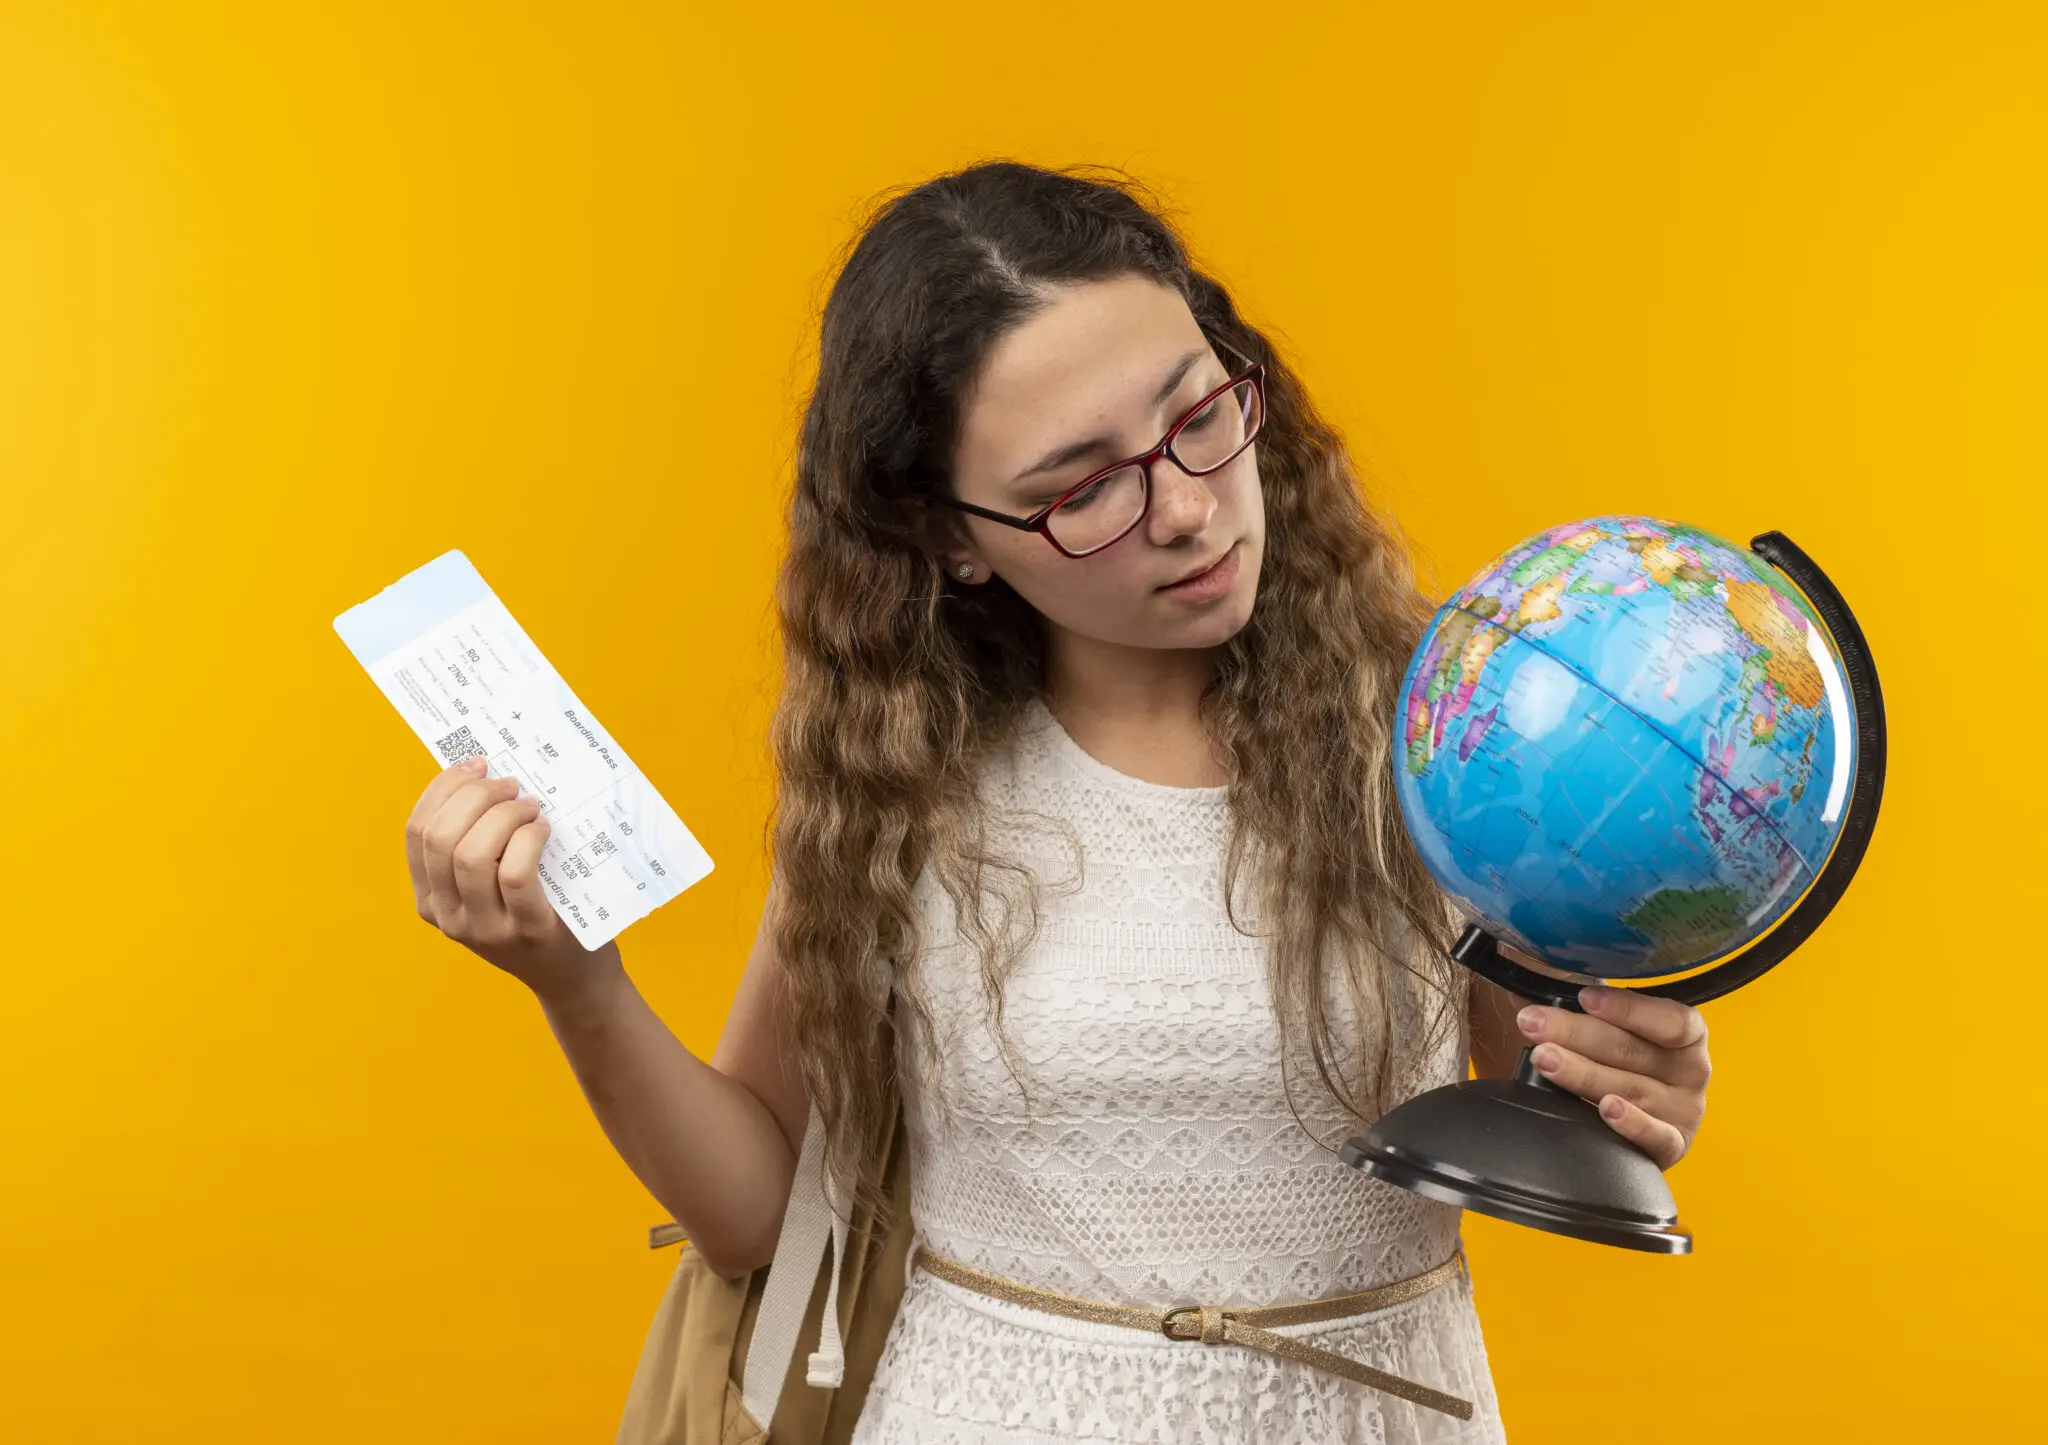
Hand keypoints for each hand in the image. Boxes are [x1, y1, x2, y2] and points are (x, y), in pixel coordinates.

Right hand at [405, 758, 614, 998]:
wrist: (573, 977)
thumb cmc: (536, 914)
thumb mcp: (492, 884)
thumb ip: (479, 842)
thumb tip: (484, 774)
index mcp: (430, 897)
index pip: (416, 831)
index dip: (444, 788)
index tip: (477, 765)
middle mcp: (448, 915)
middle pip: (440, 836)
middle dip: (475, 795)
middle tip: (511, 786)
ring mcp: (484, 928)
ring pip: (471, 854)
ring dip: (503, 815)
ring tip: (530, 807)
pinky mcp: (526, 931)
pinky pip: (514, 874)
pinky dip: (528, 840)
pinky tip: (543, 830)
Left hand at [1515, 986, 1710, 1169]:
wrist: (1639, 1122)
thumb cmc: (1623, 1060)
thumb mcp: (1615, 1027)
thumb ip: (1589, 1008)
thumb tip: (1538, 988)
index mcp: (1687, 1033)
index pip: (1668, 1019)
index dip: (1626, 1008)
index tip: (1584, 998)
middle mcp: (1692, 1071)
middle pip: (1633, 1051)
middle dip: (1576, 1034)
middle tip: (1533, 1023)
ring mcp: (1684, 1111)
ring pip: (1630, 1089)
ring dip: (1582, 1073)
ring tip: (1544, 1059)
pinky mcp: (1673, 1146)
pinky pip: (1657, 1137)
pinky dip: (1632, 1124)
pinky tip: (1606, 1109)